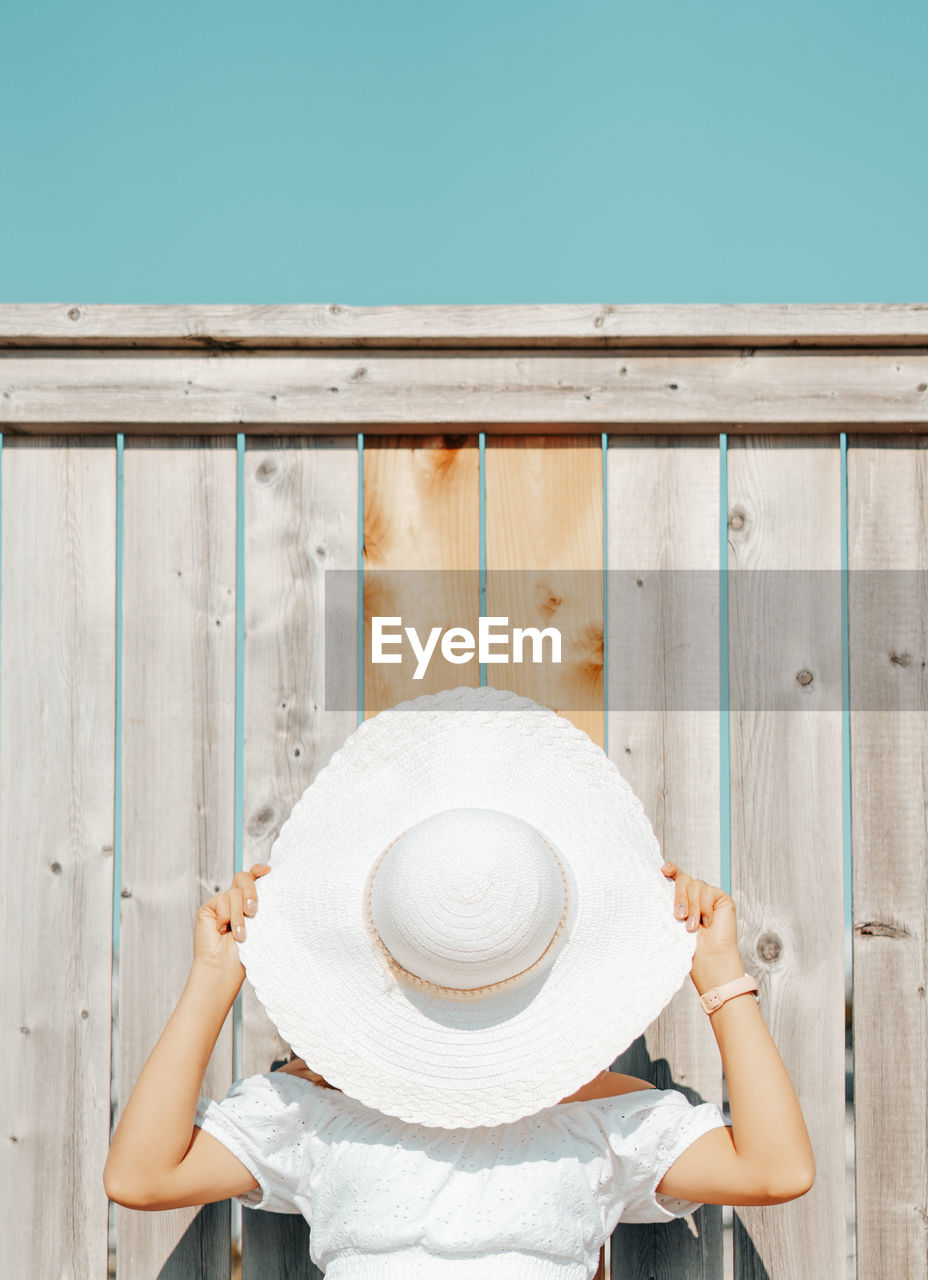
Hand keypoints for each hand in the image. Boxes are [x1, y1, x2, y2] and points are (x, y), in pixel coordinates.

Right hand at [193, 863, 270, 982]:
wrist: (225, 966)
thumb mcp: (259, 924)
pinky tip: (222, 931)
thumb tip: (272, 888)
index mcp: (248, 901)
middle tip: (253, 912)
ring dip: (239, 916)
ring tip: (240, 935)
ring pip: (234, 894)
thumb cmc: (245, 951)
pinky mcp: (207, 908)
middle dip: (251, 892)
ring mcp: (220, 903)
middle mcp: (234, 899)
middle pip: (243, 878)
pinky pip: (221, 901)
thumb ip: (261, 905)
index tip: (267, 870)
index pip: (252, 878)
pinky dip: (225, 918)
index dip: (258, 870)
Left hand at [660, 862, 741, 988]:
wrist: (708, 958)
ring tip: (692, 927)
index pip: (676, 874)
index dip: (671, 869)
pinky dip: (705, 908)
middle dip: (679, 897)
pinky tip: (707, 923)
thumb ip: (668, 900)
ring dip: (692, 907)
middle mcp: (694, 892)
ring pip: (695, 885)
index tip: (663, 870)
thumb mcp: (672, 919)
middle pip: (684, 879)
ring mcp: (708, 894)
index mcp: (681, 896)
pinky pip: (709, 892)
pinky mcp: (721, 897)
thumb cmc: (688, 944)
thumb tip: (658, 880)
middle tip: (679, 917)